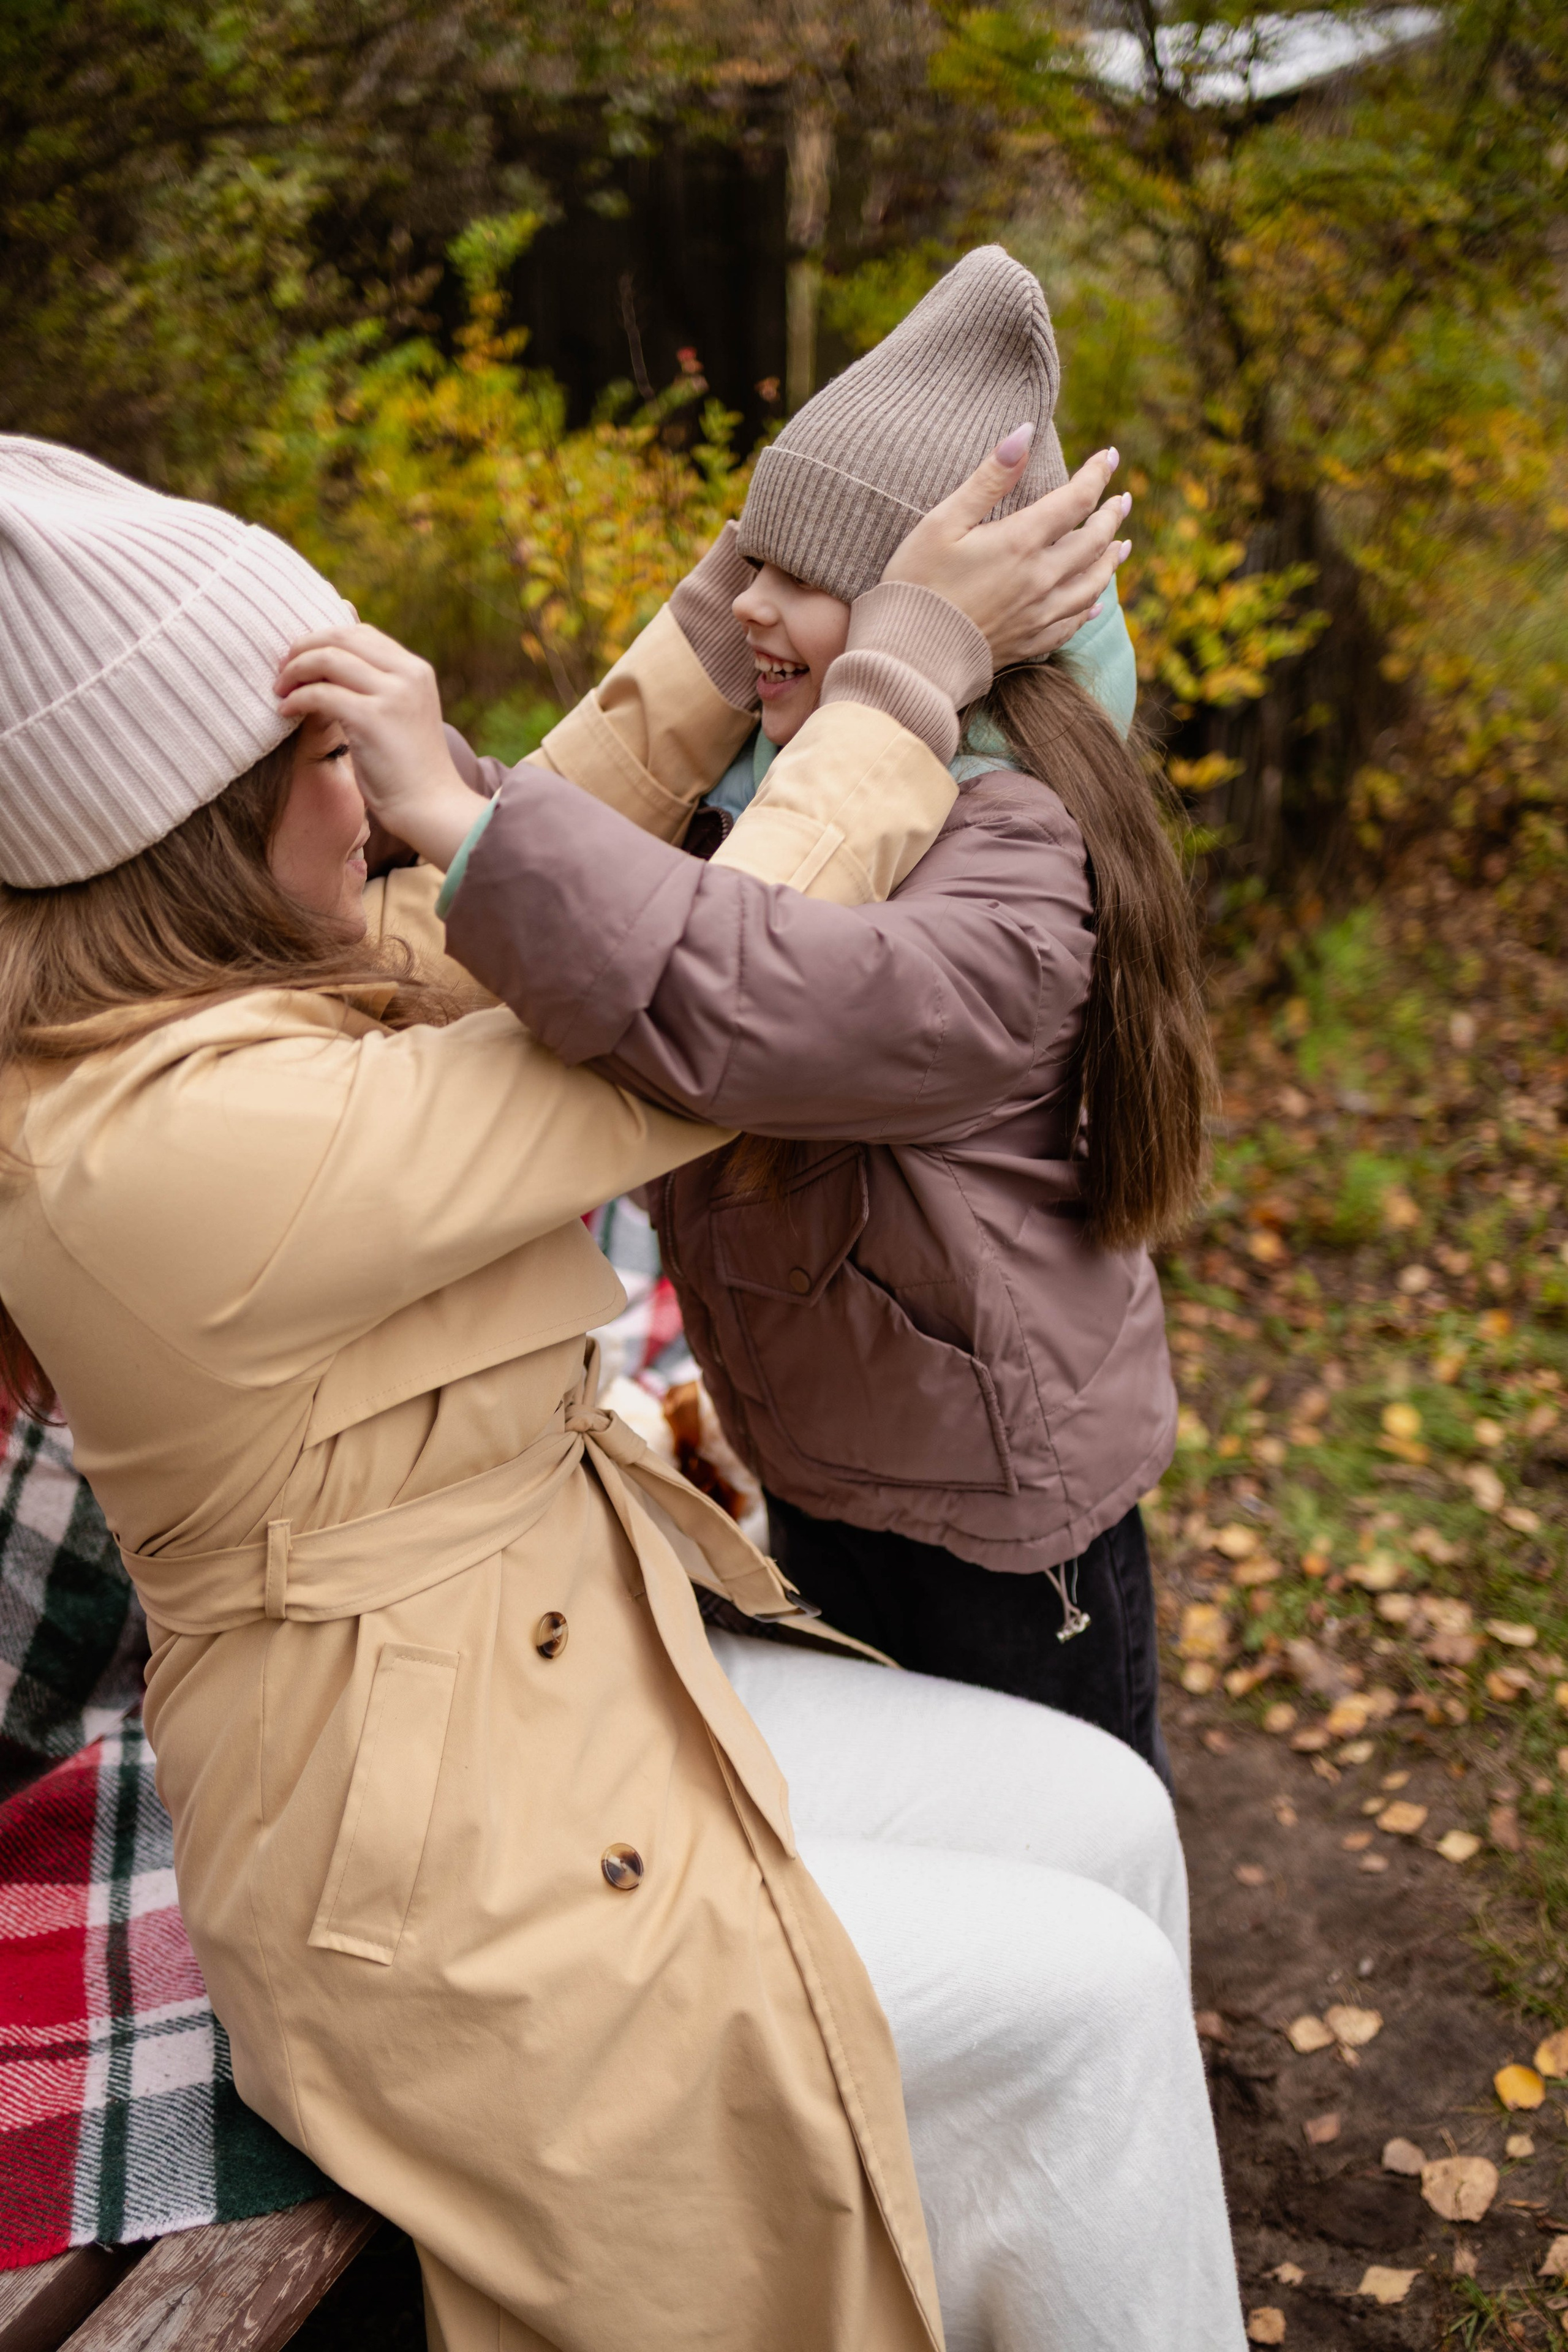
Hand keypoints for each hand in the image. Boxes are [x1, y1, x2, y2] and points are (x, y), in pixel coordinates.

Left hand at [274, 624, 482, 871]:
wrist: (431, 806)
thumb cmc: (410, 769)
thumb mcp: (401, 714)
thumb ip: (377, 687)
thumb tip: (331, 665)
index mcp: (416, 670)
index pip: (361, 633)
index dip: (323, 638)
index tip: (300, 658)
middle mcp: (408, 674)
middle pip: (342, 637)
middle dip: (304, 648)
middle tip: (281, 669)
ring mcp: (392, 694)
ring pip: (328, 659)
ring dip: (295, 671)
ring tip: (280, 689)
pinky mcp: (372, 718)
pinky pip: (321, 694)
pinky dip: (297, 699)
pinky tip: (286, 712)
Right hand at [883, 429, 1131, 669]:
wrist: (908, 657)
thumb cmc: (917, 583)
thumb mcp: (944, 521)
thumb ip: (989, 478)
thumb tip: (1024, 433)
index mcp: (1021, 542)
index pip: (1076, 500)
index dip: (1096, 474)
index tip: (1108, 456)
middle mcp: (1040, 579)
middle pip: (1092, 542)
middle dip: (1111, 516)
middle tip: (1122, 500)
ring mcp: (1038, 615)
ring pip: (1092, 585)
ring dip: (1110, 561)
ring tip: (1121, 545)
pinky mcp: (1028, 643)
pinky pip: (1071, 624)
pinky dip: (1089, 609)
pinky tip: (1096, 604)